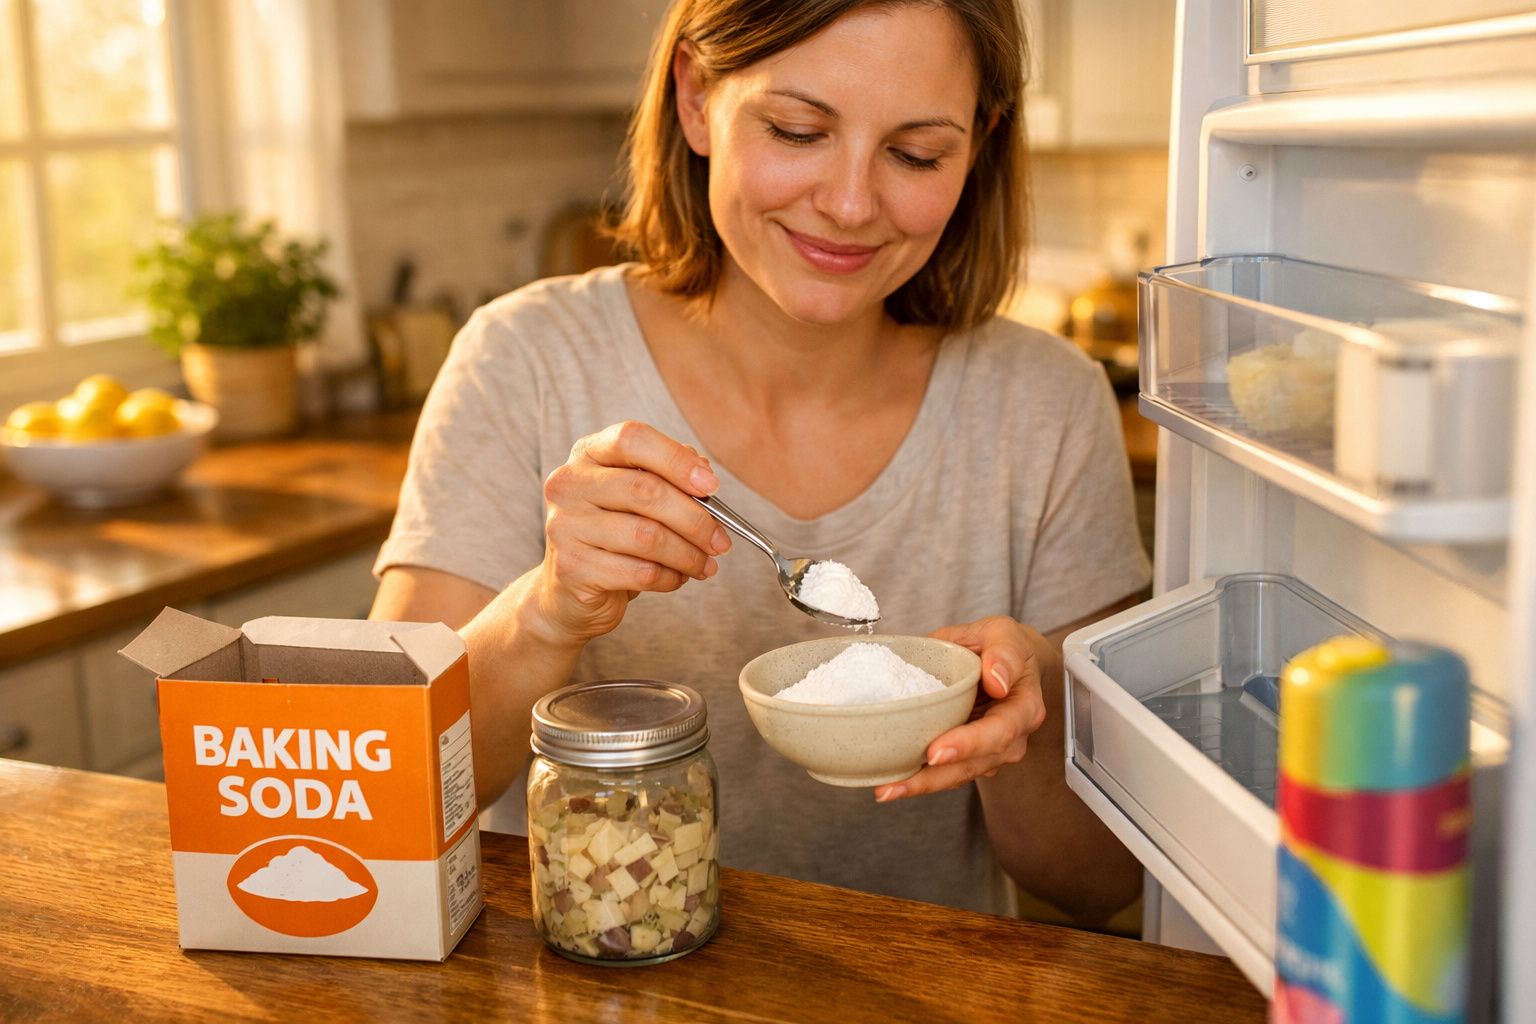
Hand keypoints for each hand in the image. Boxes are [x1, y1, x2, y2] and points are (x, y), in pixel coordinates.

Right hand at [530, 421, 730, 642]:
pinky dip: (670, 578)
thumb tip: (704, 472)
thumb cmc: (613, 537)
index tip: (711, 485)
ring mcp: (564, 526)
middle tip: (721, 541)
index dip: (676, 460)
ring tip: (705, 564)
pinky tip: (677, 577)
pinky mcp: (571, 568)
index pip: (632, 439)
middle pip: (646, 490)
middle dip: (695, 519)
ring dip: (688, 555)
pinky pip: (639, 572)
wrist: (570, 592)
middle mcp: (569, 484)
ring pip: (646, 536)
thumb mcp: (639, 499)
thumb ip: (669, 477)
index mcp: (588, 454)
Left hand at [873, 616, 1049, 801]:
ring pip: (958, 775)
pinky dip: (919, 780)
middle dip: (935, 777)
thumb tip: (996, 679)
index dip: (968, 744)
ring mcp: (990, 752)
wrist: (1005, 660)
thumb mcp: (1004, 633)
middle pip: (975, 764)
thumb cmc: (1000, 645)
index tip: (937, 751)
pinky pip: (947, 773)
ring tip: (885, 790)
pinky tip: (890, 783)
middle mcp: (1011, 737)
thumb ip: (1005, 652)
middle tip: (898, 784)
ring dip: (921, 785)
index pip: (999, 731)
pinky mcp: (969, 756)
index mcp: (1023, 707)